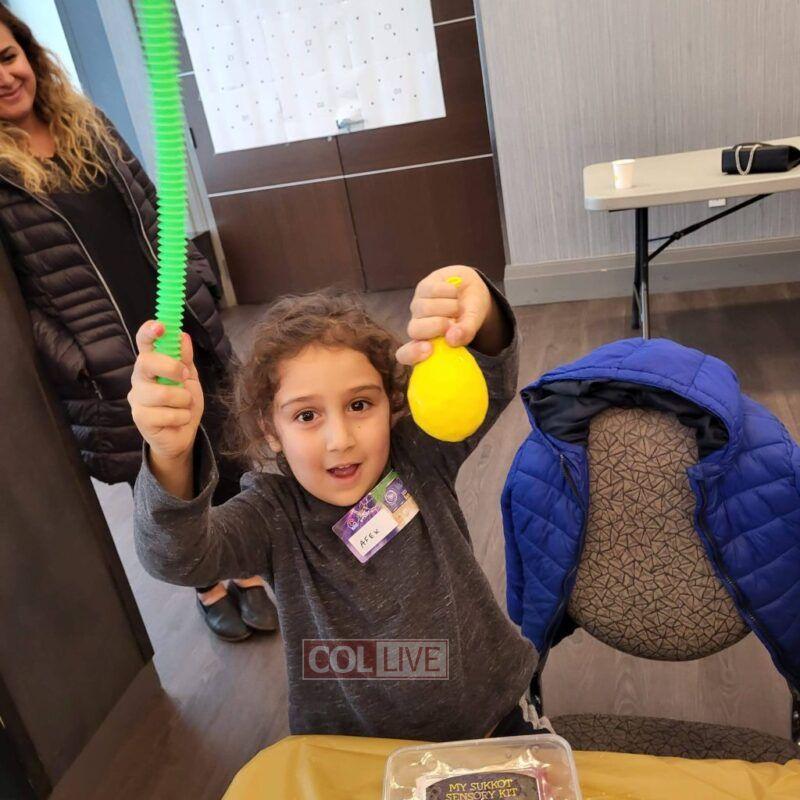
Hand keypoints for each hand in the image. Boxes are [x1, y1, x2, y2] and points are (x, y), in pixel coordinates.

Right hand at [127, 321, 203, 461]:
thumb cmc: (183, 402)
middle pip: (146, 362)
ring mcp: (137, 398)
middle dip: (171, 367)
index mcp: (151, 364)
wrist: (183, 434)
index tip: (160, 326)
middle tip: (184, 377)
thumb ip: (185, 358)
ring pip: (162, 392)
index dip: (149, 332)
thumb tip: (183, 336)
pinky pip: (167, 413)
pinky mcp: (140, 418)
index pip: (144, 342)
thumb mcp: (189, 377)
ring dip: (183, 400)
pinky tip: (178, 419)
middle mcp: (140, 378)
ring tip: (184, 405)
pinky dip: (182, 416)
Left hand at [396, 266, 490, 365]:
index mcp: (427, 342)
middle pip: (414, 330)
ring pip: (425, 308)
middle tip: (454, 321)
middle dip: (437, 325)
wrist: (472, 288)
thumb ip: (465, 332)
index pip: (406, 355)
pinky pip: (432, 290)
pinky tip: (454, 292)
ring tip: (458, 305)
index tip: (429, 349)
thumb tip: (452, 340)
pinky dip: (449, 291)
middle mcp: (419, 326)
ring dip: (449, 306)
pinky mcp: (422, 288)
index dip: (413, 354)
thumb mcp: (473, 324)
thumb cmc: (470, 312)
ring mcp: (418, 306)